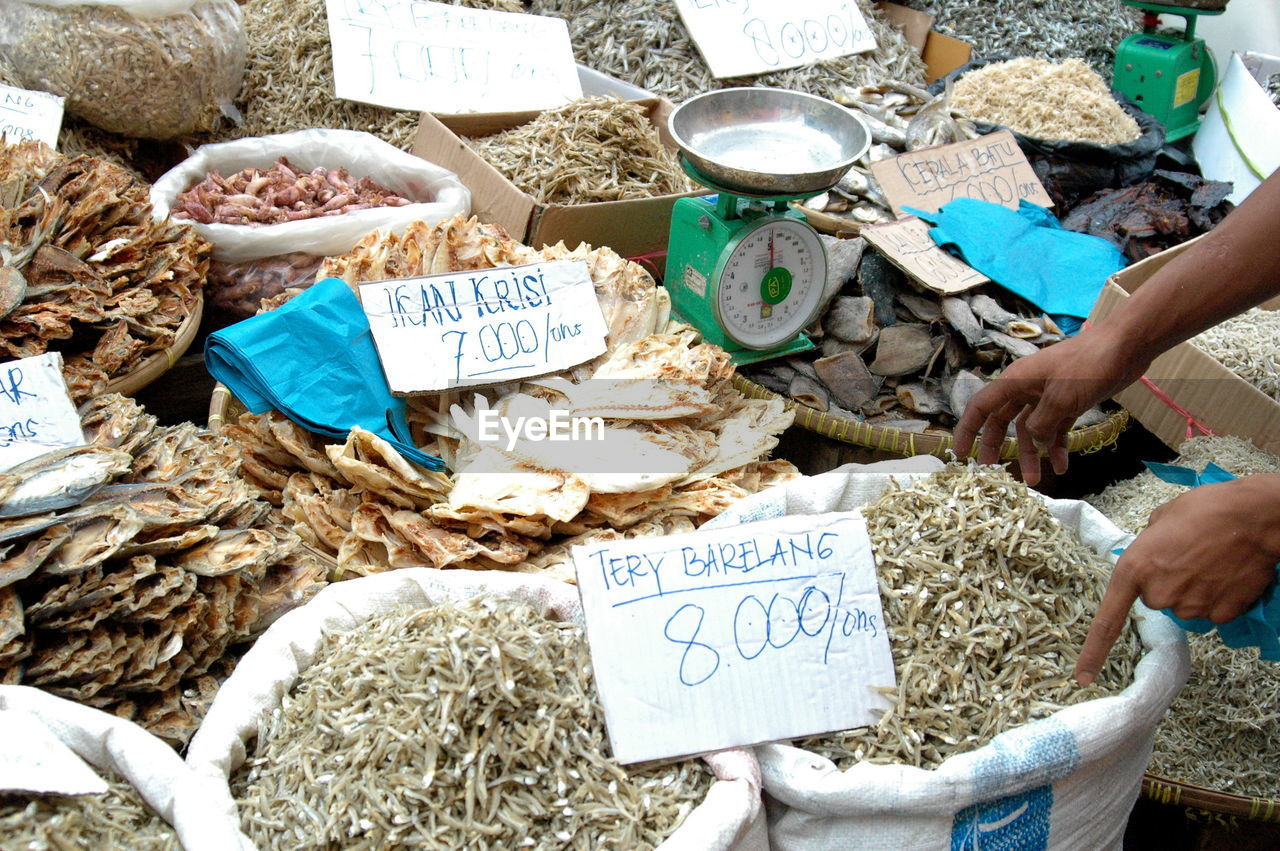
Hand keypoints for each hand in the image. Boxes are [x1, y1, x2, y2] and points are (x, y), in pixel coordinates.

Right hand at [953, 328, 1144, 484]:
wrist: (1125, 347)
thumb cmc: (1088, 365)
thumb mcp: (1061, 399)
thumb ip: (1040, 424)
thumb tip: (1032, 442)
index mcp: (1015, 382)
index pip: (980, 407)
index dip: (967, 431)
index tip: (961, 455)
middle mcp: (1025, 389)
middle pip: (1002, 422)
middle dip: (998, 447)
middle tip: (993, 473)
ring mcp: (1047, 396)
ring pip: (1030, 430)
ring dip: (1032, 454)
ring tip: (1035, 480)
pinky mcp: (1068, 402)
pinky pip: (1054, 429)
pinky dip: (1056, 446)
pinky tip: (1062, 466)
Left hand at [1075, 475, 1279, 684]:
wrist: (1253, 517)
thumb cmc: (1205, 509)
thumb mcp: (1160, 519)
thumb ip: (1147, 543)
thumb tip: (1150, 554)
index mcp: (1134, 569)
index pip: (1108, 620)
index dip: (1094, 651)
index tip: (1084, 677)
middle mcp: (1158, 594)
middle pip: (1156, 601)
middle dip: (1167, 583)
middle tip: (1187, 556)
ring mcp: (1191, 607)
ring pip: (1186, 606)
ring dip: (1195, 590)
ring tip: (1211, 560)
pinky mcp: (1221, 614)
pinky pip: (1213, 611)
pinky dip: (1220, 597)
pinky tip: (1228, 573)